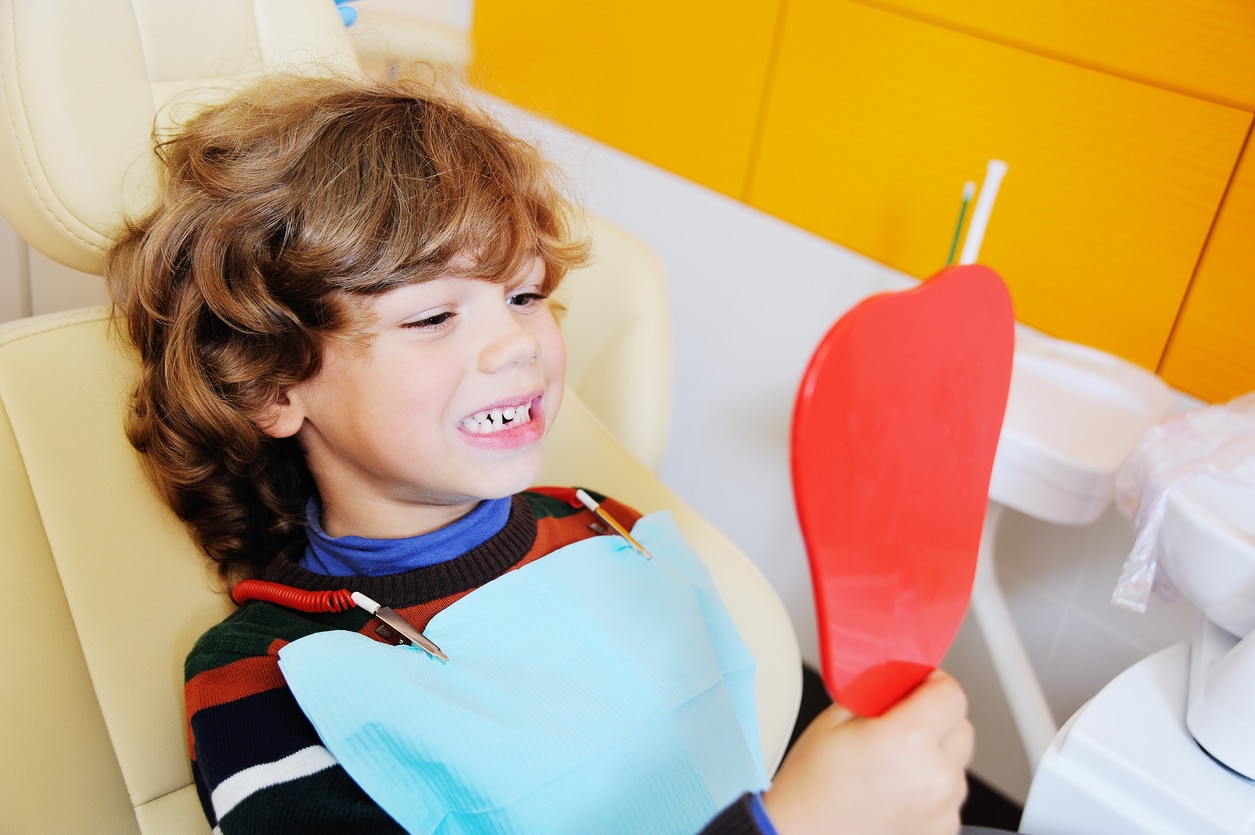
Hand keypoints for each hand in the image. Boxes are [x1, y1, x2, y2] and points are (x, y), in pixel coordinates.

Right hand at [762, 670, 972, 834]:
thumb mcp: (835, 719)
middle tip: (898, 724)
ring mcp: (942, 809)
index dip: (932, 683)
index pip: (952, 694)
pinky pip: (949, 794)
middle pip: (961, 726)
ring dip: (935, 754)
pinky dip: (930, 786)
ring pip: (957, 762)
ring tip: (892, 764)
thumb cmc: (810, 786)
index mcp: (908, 740)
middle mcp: (934, 777)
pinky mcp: (941, 830)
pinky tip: (895, 789)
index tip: (917, 685)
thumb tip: (900, 679)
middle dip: (935, 718)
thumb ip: (878, 692)